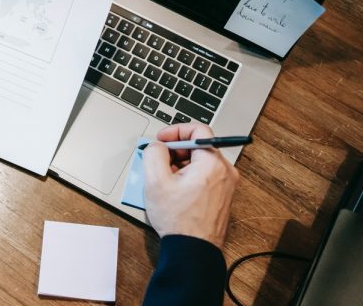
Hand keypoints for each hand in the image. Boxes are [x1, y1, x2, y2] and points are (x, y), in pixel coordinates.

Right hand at [142, 124, 239, 248]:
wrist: (193, 249)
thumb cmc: (179, 220)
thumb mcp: (155, 181)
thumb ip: (153, 154)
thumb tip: (156, 146)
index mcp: (212, 163)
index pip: (198, 130)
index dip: (175, 131)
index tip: (161, 140)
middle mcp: (225, 171)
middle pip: (198, 146)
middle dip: (175, 151)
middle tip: (158, 161)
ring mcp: (226, 185)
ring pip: (200, 162)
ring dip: (180, 165)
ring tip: (164, 180)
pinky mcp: (222, 196)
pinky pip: (204, 176)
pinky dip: (188, 177)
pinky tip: (174, 190)